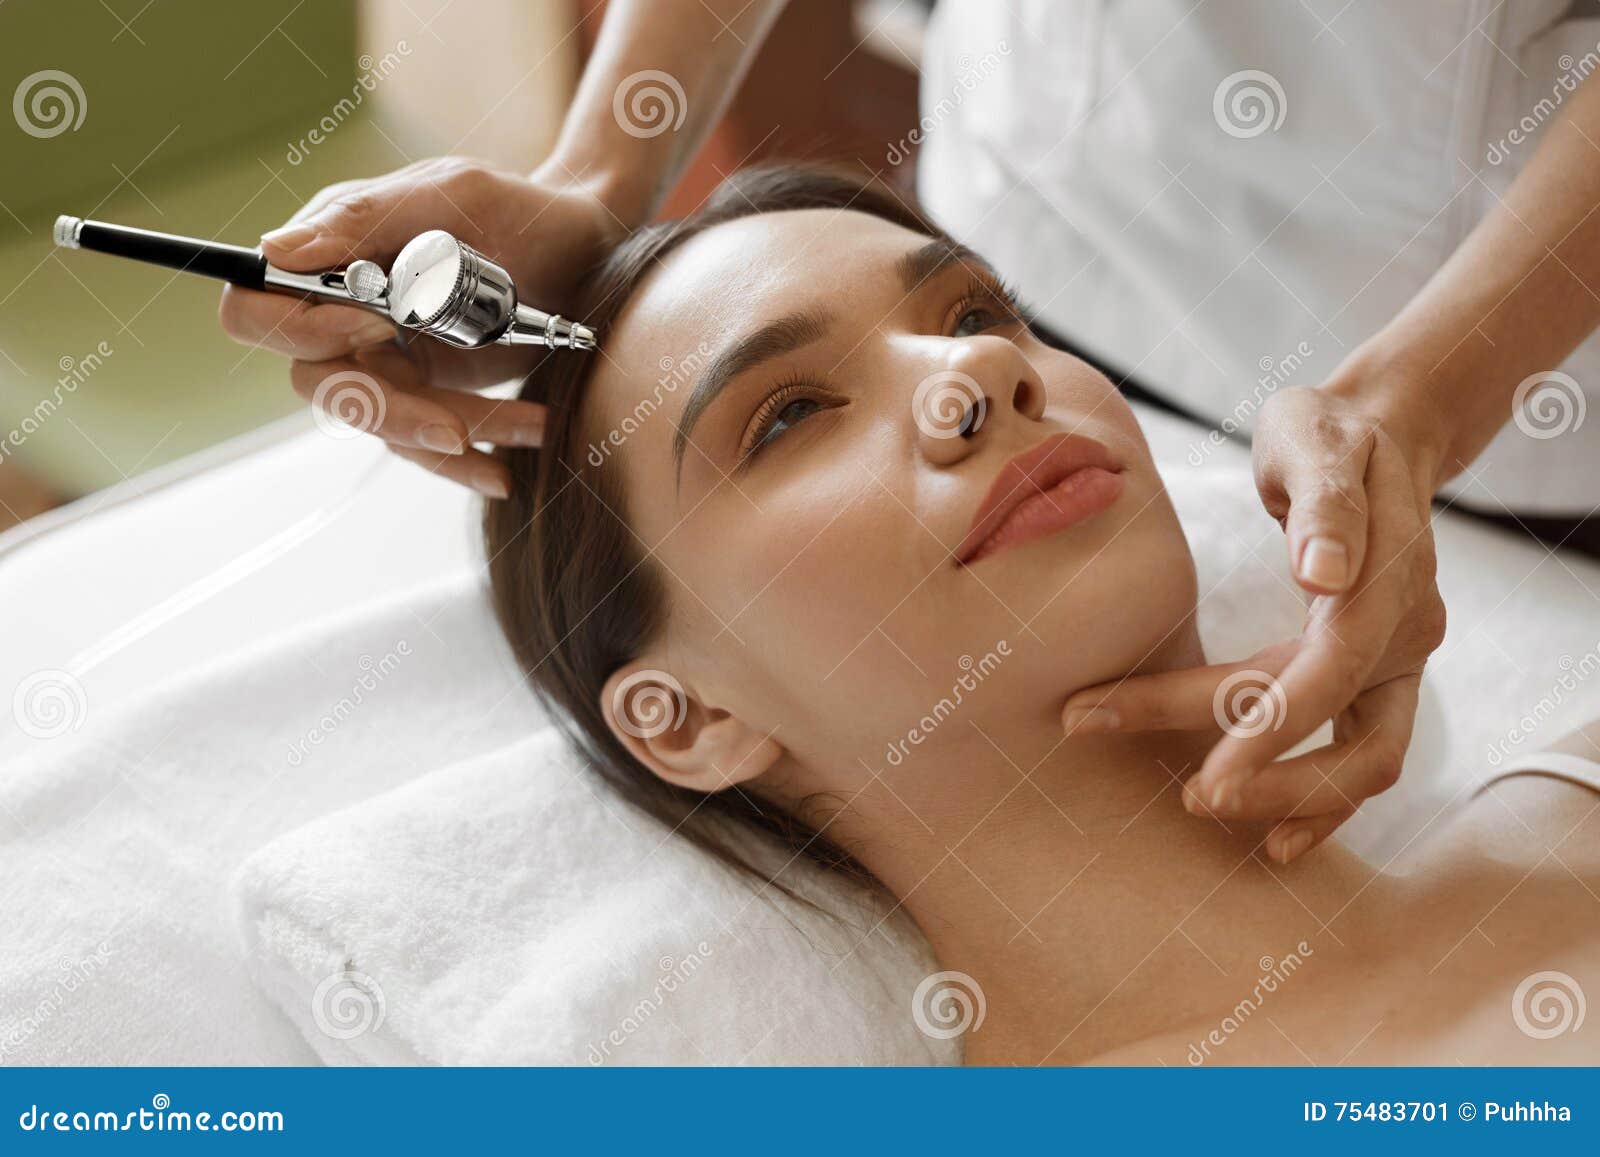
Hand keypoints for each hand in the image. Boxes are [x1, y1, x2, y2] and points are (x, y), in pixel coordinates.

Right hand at [218, 157, 624, 495]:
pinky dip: (464, 463)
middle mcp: (343, 317)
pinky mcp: (430, 395)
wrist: (586, 246)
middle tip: (454, 424)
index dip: (300, 331)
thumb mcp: (451, 195)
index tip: (377, 321)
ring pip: (383, 423)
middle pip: (319, 385)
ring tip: (530, 427)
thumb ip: (365, 217)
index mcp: (328, 261)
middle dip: (388, 410)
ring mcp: (386, 361)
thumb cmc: (515, 208)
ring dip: (452, 436)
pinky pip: (425, 443)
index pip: (257, 312)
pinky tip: (502, 472)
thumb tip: (276, 250)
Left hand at [1061, 382, 1447, 862]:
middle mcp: (1405, 634)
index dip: (1265, 728)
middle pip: (1349, 734)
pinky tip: (1273, 840)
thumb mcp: (1315, 436)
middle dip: (1268, 775)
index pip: (1324, 672)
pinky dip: (1321, 803)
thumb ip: (1323, 501)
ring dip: (1290, 798)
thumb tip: (1325, 572)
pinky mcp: (1377, 677)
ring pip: (1365, 762)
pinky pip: (1361, 754)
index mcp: (1391, 581)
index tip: (1199, 770)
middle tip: (1186, 797)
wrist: (1376, 434)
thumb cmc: (1329, 431)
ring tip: (1206, 809)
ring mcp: (1398, 661)